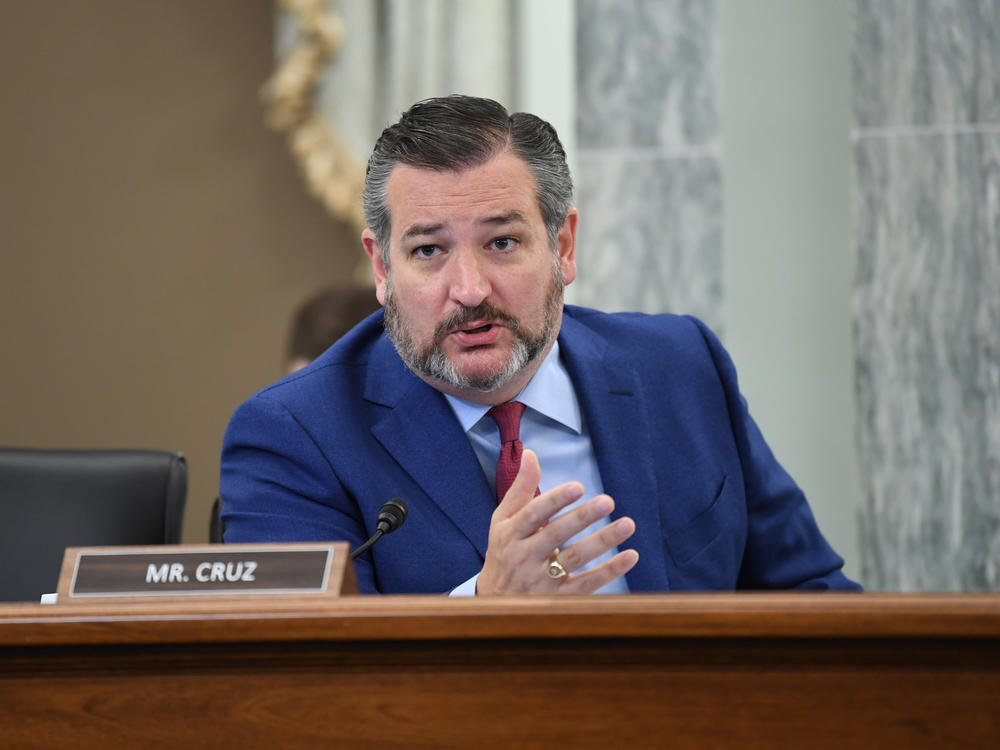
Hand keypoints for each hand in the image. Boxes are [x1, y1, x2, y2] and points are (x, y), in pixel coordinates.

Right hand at [476, 449, 637, 594]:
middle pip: (555, 535)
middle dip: (582, 517)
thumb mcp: (504, 520)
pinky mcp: (558, 599)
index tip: (578, 487)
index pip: (533, 514)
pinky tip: (630, 555)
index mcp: (509, 533)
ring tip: (627, 524)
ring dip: (602, 541)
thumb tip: (531, 453)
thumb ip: (521, 488)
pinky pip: (587, 584)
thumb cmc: (504, 551)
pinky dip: (610, 571)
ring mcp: (540, 581)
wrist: (496, 602)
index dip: (555, 500)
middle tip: (608, 501)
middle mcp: (523, 557)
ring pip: (575, 559)